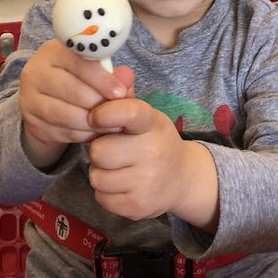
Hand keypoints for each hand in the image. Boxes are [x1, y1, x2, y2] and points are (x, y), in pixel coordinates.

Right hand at [19, 39, 134, 167]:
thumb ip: (114, 74)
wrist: (49, 104)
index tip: (120, 93)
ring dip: (92, 123)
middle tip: (118, 114)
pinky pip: (60, 131)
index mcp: (54, 51)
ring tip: (111, 126)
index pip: (78, 62)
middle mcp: (36, 71)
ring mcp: (29, 97)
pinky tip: (95, 133)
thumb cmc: (80, 82)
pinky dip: (82, 134)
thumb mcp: (96, 73)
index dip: (101, 78)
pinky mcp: (31, 121)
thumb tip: (127, 77)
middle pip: (71, 89)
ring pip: (64, 114)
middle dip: (98, 104)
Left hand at [88, 99, 218, 231]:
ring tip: (118, 168)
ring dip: (100, 173)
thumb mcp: (145, 117)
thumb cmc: (153, 142)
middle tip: (113, 150)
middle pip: (99, 151)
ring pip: (96, 176)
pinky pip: (101, 197)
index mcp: (152, 124)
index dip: (105, 113)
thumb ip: (126, 95)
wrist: (182, 180)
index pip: (128, 112)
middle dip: (99, 151)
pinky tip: (121, 185)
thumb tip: (118, 70)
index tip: (95, 117)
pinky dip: (106, 193)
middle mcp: (153, 152)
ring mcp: (147, 182)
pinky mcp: (138, 206)